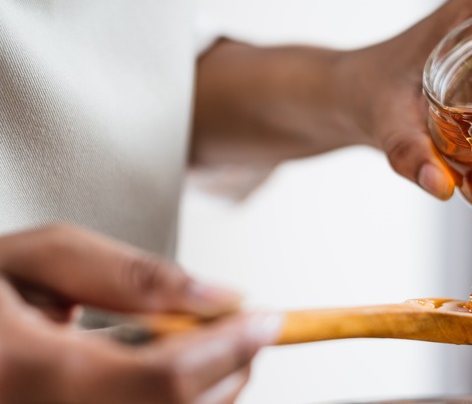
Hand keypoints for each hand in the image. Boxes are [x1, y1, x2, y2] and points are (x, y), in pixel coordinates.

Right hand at [0, 225, 279, 403]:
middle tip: (243, 328)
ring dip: (210, 387)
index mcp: (27, 374)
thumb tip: (221, 298)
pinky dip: (176, 399)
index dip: (228, 349)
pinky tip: (166, 367)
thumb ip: (131, 276)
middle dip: (229, 368)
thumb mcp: (39, 259)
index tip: (267, 319)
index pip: (161, 381)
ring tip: (200, 341)